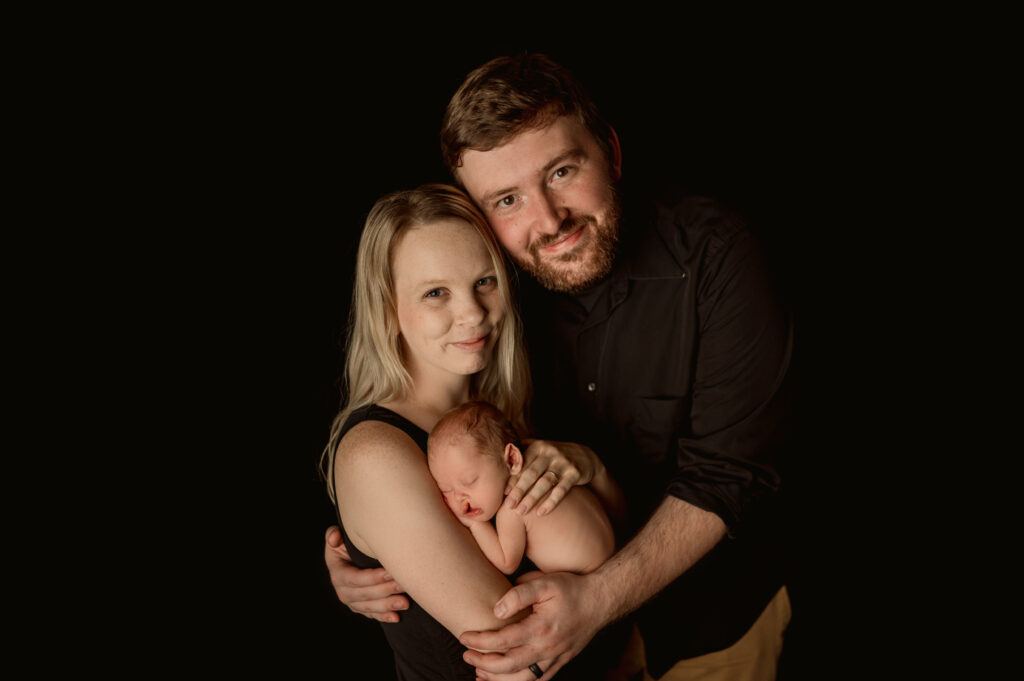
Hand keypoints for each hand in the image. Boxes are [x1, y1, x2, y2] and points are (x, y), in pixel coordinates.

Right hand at [324, 525, 408, 622]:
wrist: (349, 559)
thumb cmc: (346, 545)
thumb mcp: (338, 540)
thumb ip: (333, 535)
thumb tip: (335, 537)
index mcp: (338, 573)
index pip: (355, 579)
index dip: (372, 577)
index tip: (390, 573)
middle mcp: (343, 591)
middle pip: (365, 594)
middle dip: (385, 590)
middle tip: (403, 585)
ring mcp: (352, 602)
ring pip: (370, 606)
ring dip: (388, 605)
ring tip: (405, 602)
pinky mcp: (361, 608)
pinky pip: (372, 614)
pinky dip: (384, 617)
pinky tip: (396, 617)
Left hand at [459, 571, 606, 680]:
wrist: (601, 600)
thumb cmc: (571, 588)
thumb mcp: (545, 583)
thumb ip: (518, 595)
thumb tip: (496, 611)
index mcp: (541, 628)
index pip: (503, 641)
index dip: (480, 641)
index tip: (463, 636)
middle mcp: (547, 648)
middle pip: (509, 666)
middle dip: (483, 663)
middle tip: (466, 655)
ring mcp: (555, 658)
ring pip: (523, 679)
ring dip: (499, 679)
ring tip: (479, 673)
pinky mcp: (561, 661)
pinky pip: (538, 680)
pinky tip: (506, 680)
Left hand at [505, 440, 598, 516]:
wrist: (584, 456)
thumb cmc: (552, 457)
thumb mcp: (539, 450)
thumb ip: (521, 455)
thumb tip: (497, 467)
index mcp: (537, 447)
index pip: (522, 463)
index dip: (512, 478)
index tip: (503, 493)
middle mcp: (549, 453)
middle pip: (531, 474)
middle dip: (519, 490)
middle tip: (508, 506)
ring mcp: (563, 463)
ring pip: (545, 483)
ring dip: (532, 498)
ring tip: (521, 512)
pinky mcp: (575, 473)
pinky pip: (561, 490)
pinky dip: (551, 502)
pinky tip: (541, 513)